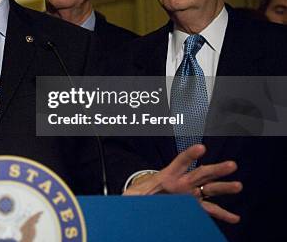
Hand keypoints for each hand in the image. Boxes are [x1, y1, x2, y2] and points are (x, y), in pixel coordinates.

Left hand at [123, 144, 241, 223]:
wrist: (145, 199)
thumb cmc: (139, 194)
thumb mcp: (133, 194)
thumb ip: (133, 195)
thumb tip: (127, 198)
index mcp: (168, 175)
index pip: (181, 162)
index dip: (191, 155)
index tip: (201, 148)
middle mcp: (183, 182)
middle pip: (202, 173)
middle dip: (217, 169)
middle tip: (232, 165)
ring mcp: (190, 193)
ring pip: (210, 188)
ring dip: (224, 187)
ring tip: (238, 185)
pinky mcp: (193, 205)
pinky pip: (209, 209)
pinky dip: (222, 214)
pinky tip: (234, 218)